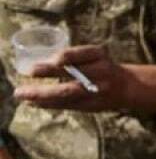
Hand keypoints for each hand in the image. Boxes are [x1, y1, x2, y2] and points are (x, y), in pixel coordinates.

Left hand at [14, 44, 131, 111]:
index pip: (84, 53)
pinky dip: (49, 104)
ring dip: (44, 94)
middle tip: (31, 71)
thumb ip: (73, 58)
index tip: (54, 58)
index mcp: (100, 56)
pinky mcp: (92, 105)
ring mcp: (97, 90)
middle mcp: (101, 72)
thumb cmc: (103, 67)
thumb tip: (41, 62)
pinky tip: (35, 103)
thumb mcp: (94, 56)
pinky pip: (68, 105)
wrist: (128, 86)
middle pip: (74, 72)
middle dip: (50, 73)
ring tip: (24, 94)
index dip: (69, 56)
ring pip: (68, 93)